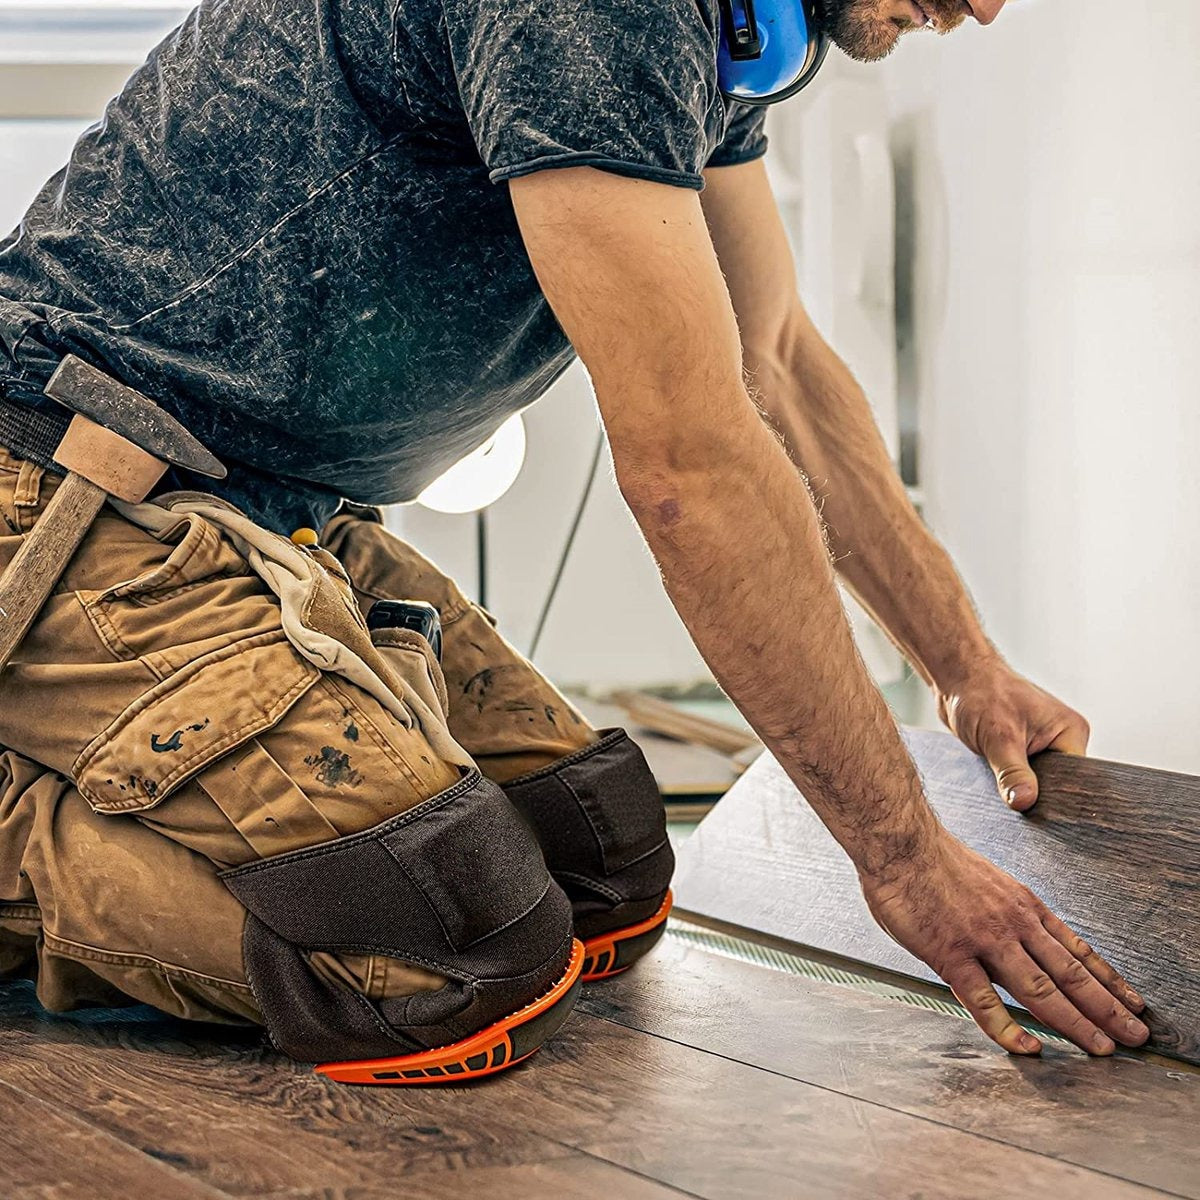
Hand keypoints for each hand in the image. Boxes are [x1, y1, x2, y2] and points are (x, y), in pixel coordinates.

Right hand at [860, 832, 1148, 1055]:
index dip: (1108, 979)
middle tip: (1135, 1035)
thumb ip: (1001, 914)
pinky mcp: (951, 955)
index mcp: (1022, 904)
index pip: (1076, 948)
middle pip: (1071, 973)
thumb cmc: (931, 859)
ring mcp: (984, 940)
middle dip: (1108, 1007)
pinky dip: (1009, 1029)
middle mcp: (1013, 922)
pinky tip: (1028, 1048)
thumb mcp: (986, 881)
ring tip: (1102, 1048)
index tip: (1132, 1002)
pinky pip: (984, 1001)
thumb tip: (1009, 945)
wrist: (900, 841)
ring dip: (1077, 1021)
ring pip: (1041, 989)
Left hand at [937, 659, 1089, 810]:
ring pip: (1037, 784)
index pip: (1077, 780)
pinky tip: (995, 783)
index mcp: (1071, 731)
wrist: (958, 680)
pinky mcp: (1023, 751)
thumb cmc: (981, 694)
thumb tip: (1025, 802)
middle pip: (1058, 785)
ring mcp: (1043, 746)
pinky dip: (1009, 782)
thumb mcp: (999, 738)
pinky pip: (1022, 777)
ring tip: (1001, 786)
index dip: (1058, 798)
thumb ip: (1013, 773)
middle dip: (1036, 794)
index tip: (1039, 812)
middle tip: (1015, 802)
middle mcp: (1061, 739)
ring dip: (1019, 788)